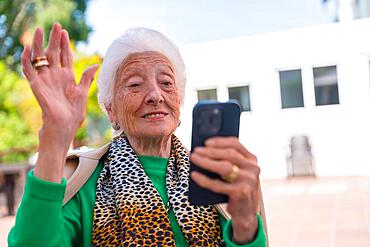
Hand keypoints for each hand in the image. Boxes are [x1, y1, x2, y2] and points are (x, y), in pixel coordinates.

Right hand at [22, 23, 98, 181]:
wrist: (63, 128)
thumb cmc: (73, 114)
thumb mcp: (82, 93)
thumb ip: (86, 78)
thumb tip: (95, 64)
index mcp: (68, 77)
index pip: (65, 56)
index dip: (65, 44)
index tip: (65, 31)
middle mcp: (55, 76)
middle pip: (53, 53)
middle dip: (54, 39)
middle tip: (55, 25)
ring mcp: (45, 80)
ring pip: (40, 58)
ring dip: (38, 44)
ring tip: (38, 30)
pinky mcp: (36, 86)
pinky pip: (29, 71)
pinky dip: (27, 60)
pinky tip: (27, 49)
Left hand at [190, 137, 259, 243]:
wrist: (246, 214)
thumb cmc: (237, 189)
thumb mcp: (237, 173)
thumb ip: (227, 161)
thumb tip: (204, 150)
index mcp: (251, 160)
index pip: (235, 144)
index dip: (219, 141)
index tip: (205, 142)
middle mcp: (253, 168)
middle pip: (229, 154)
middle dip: (210, 151)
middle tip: (195, 150)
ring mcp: (248, 181)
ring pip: (224, 167)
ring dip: (206, 162)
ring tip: (193, 158)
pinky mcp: (241, 193)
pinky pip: (218, 185)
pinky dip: (204, 180)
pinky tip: (194, 175)